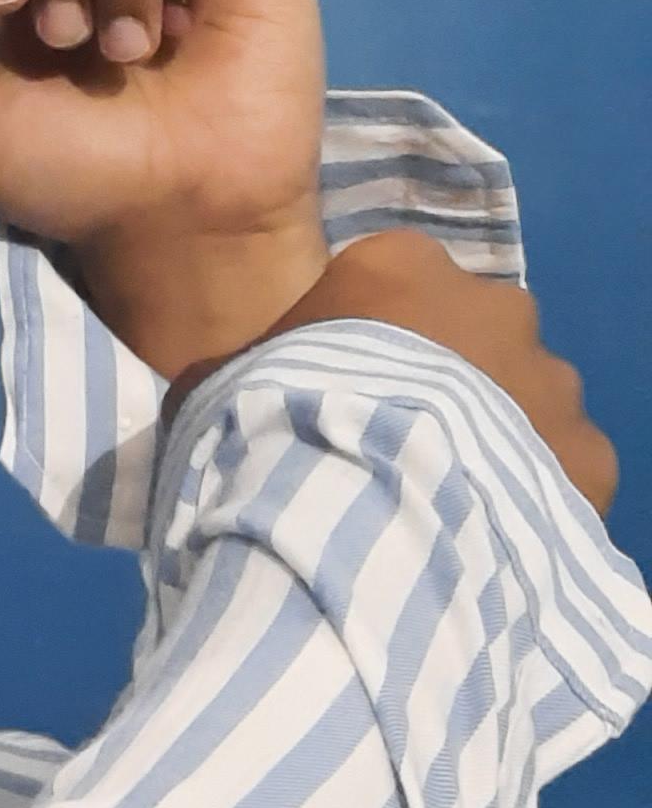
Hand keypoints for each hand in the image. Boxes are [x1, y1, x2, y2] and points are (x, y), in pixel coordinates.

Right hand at [236, 231, 618, 515]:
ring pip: (522, 405)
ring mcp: (553, 381)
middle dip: (437, 389)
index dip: (355, 350)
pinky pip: (559, 474)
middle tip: (384, 457)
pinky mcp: (592, 457)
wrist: (357, 519)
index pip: (383, 290)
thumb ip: (233, 377)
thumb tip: (223, 391)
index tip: (328, 404)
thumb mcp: (215, 388)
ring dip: (488, 444)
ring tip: (431, 509)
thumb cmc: (277, 429)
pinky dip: (530, 502)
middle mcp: (494, 306)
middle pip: (466, 340)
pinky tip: (478, 541)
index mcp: (399, 267)